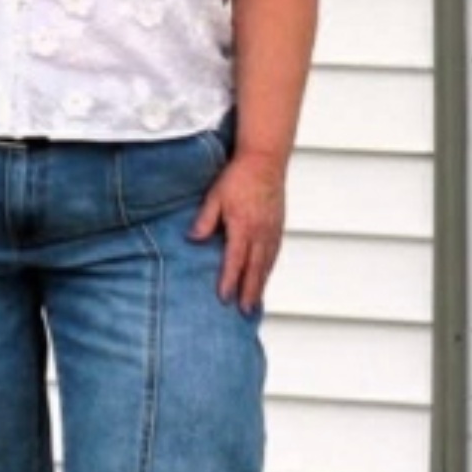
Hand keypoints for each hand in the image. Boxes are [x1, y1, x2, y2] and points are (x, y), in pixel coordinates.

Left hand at [188, 153, 287, 313]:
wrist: (266, 160)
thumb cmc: (237, 177)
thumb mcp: (215, 195)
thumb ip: (205, 219)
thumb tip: (193, 239)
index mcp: (244, 226)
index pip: (235, 260)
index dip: (229, 280)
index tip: (224, 298)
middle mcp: (261, 232)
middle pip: (255, 268)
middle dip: (249, 291)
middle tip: (244, 312)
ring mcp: (273, 230)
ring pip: (267, 263)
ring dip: (260, 284)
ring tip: (253, 303)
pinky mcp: (278, 226)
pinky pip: (274, 253)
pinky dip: (268, 269)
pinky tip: (263, 277)